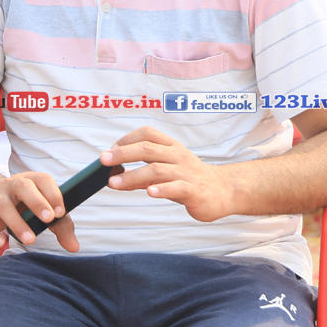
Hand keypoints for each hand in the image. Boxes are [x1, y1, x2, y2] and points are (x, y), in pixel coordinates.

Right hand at [0, 171, 79, 251]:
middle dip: (36, 201)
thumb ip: (61, 227)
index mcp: (31, 180)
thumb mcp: (45, 212)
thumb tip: (74, 248)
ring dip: (16, 223)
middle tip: (49, 219)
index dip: (53, 194)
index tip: (60, 213)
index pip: (42, 180)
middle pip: (22, 186)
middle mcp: (11, 184)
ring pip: (3, 205)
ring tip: (30, 239)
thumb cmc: (25, 206)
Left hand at [100, 127, 234, 222]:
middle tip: (104, 161)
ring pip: (157, 169)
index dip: (127, 139)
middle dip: (123, 154)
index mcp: (171, 146)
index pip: (147, 133)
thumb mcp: (166, 171)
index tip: (111, 151)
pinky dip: (162, 189)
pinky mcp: (194, 190)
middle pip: (147, 149)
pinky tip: (149, 192)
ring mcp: (186, 172)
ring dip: (133, 176)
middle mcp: (177, 155)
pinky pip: (176, 187)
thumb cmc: (189, 179)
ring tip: (114, 183)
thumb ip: (142, 173)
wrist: (223, 191)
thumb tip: (114, 177)